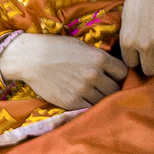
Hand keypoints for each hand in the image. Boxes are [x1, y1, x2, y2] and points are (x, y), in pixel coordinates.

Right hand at [0, 33, 127, 110]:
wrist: (30, 58)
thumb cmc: (55, 47)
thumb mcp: (81, 46)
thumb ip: (98, 56)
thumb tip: (111, 66)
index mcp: (99, 58)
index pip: (123, 72)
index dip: (119, 75)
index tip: (114, 76)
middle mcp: (94, 75)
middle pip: (115, 88)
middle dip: (112, 88)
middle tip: (103, 87)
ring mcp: (83, 90)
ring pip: (104, 100)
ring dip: (101, 98)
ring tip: (93, 94)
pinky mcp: (71, 102)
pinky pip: (88, 108)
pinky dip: (88, 105)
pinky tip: (83, 99)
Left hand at [118, 0, 153, 76]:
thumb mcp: (126, 18)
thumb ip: (130, 37)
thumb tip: (135, 48)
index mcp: (128, 41)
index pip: (131, 64)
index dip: (134, 58)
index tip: (137, 54)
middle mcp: (145, 45)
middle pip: (150, 70)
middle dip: (150, 64)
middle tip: (152, 56)